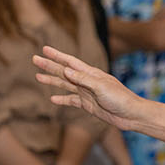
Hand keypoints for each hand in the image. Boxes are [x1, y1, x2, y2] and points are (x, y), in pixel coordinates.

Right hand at [34, 45, 148, 130]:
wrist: (131, 115)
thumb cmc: (120, 98)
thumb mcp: (101, 87)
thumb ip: (83, 79)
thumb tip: (66, 70)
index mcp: (90, 73)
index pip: (69, 62)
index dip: (57, 55)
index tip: (44, 49)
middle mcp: (86, 81)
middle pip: (63, 72)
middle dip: (49, 65)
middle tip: (34, 60)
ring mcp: (86, 93)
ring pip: (64, 85)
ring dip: (52, 80)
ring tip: (37, 77)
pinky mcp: (87, 104)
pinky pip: (71, 101)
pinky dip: (61, 99)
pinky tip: (52, 98)